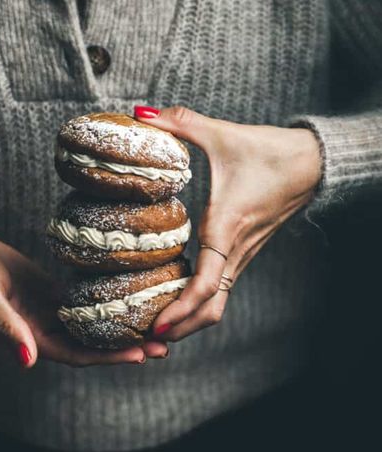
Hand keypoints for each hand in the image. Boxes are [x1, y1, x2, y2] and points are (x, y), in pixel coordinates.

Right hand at [0, 230, 167, 366]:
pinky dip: (106, 303)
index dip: (109, 357)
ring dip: (121, 326)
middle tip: (164, 344)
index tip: (141, 354)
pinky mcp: (53, 291)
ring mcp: (50, 310)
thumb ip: (4, 327)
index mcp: (30, 338)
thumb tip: (28, 362)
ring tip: (154, 322)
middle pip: (92, 344)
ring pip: (92, 324)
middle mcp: (44, 329)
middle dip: (126, 346)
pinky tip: (129, 297)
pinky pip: (84, 301)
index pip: (77, 354)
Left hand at [134, 106, 321, 341]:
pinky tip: (177, 296)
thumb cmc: (268, 152)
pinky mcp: (245, 250)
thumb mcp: (221, 134)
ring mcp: (243, 254)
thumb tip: (140, 113)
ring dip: (190, 319)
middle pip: (211, 310)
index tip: (155, 324)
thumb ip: (180, 122)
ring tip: (156, 325)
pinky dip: (200, 302)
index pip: (205, 286)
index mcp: (226, 229)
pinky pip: (223, 287)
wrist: (311, 161)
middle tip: (145, 338)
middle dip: (180, 328)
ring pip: (218, 303)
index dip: (179, 310)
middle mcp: (236, 250)